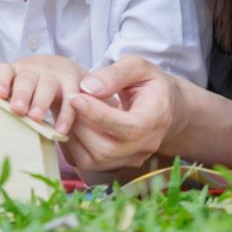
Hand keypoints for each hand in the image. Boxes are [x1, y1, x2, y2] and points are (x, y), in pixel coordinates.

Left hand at [0, 55, 87, 133]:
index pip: (5, 71)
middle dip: (21, 93)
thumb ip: (7, 101)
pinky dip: (66, 113)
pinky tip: (61, 129)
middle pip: (26, 79)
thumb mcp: (18, 88)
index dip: (0, 81)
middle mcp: (34, 69)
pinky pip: (70, 97)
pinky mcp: (72, 81)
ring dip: (41, 101)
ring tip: (35, 118)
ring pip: (47, 84)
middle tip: (17, 109)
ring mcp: (54, 74)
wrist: (62, 71)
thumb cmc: (32, 88)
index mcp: (15, 71)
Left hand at [63, 55, 183, 171]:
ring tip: (69, 108)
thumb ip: (115, 74)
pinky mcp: (115, 165)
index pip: (128, 127)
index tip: (75, 97)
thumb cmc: (148, 82)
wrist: (162, 106)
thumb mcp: (137, 66)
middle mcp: (145, 146)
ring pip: (93, 159)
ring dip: (74, 134)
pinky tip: (72, 121)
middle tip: (68, 99)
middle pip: (107, 149)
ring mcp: (131, 159)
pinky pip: (86, 162)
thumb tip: (87, 87)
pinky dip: (72, 143)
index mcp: (156, 118)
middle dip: (81, 124)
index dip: (98, 115)